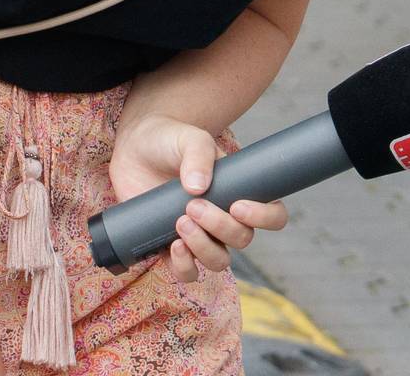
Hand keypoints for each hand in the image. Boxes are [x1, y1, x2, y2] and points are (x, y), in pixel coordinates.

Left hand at [106, 112, 287, 281]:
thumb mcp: (189, 138)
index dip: (264, 218)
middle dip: (220, 226)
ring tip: (180, 222)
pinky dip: (184, 266)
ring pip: (219, 261)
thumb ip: (199, 154)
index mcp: (240, 192)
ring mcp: (201, 236)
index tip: (237, 206)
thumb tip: (198, 187)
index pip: (273, 215)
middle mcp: (225, 219)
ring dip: (203, 248)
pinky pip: (188, 272)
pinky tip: (173, 246)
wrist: (136, 149)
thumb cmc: (171, 140)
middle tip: (192, 205)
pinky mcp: (172, 247)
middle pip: (243, 239)